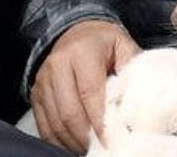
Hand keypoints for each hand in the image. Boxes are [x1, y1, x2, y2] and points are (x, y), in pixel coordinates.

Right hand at [31, 20, 140, 153]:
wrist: (76, 31)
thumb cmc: (103, 43)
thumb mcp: (124, 46)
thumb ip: (133, 69)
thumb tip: (140, 101)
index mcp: (82, 52)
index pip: (90, 93)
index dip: (100, 121)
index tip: (112, 140)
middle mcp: (58, 65)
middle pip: (70, 111)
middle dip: (87, 137)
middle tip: (103, 149)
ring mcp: (44, 80)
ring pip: (56, 122)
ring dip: (74, 142)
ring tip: (91, 150)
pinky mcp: (36, 94)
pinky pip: (44, 125)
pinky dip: (59, 141)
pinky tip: (75, 146)